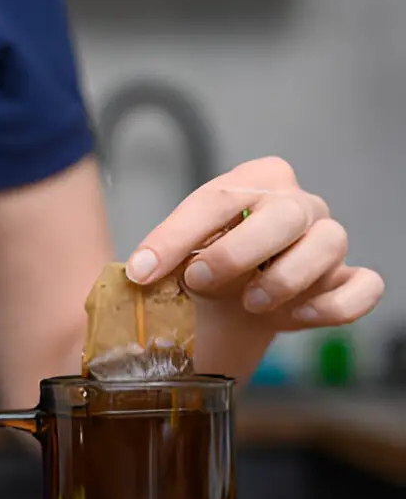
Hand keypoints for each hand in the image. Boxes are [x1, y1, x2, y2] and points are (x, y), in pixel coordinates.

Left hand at [126, 156, 382, 332]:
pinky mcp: (346, 280)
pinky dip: (333, 305)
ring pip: (328, 244)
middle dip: (237, 250)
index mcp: (254, 181)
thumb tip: (136, 271)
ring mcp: (327, 240)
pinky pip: (362, 286)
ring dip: (285, 279)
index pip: (217, 199)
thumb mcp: (176, 257)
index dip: (175, 237)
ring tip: (250, 303)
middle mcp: (297, 204)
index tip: (142, 271)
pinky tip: (296, 317)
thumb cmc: (204, 268)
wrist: (230, 306)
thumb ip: (159, 258)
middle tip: (199, 280)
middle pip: (283, 213)